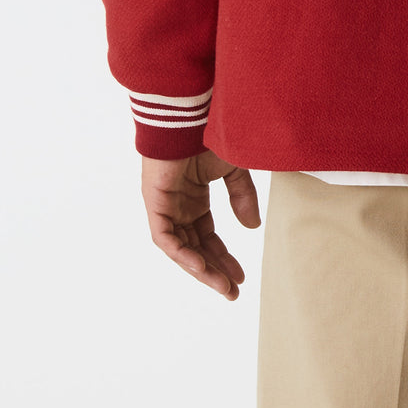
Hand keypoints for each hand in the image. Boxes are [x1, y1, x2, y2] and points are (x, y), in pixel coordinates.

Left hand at [141, 149, 260, 299]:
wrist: (191, 115)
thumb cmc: (210, 134)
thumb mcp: (234, 170)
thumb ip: (242, 197)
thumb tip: (252, 227)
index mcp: (194, 200)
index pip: (207, 238)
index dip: (223, 258)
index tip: (241, 277)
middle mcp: (178, 208)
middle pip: (195, 249)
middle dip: (214, 272)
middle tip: (232, 292)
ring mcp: (165, 207)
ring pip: (181, 249)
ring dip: (201, 270)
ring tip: (222, 287)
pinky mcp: (155, 204)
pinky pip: (165, 238)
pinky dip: (182, 254)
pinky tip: (201, 268)